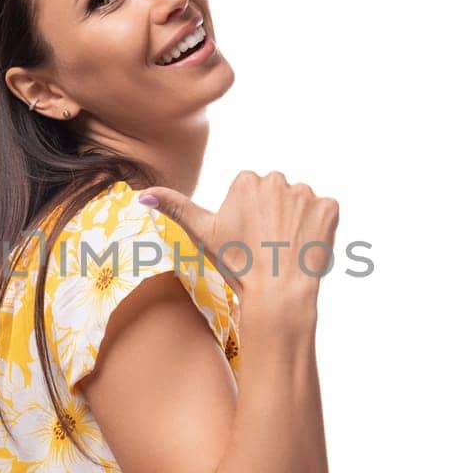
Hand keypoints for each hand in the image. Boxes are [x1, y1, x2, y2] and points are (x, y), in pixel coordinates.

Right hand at [136, 171, 339, 304]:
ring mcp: (307, 193)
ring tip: (286, 249)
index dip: (250, 218)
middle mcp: (278, 178)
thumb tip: (142, 194)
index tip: (249, 239)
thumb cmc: (238, 265)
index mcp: (248, 179)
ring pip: (300, 204)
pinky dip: (319, 229)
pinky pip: (325, 213)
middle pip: (277, 195)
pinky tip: (305, 247)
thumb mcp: (202, 234)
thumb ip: (175, 207)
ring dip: (297, 222)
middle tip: (267, 247)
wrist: (277, 294)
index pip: (252, 192)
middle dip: (274, 216)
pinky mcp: (330, 208)